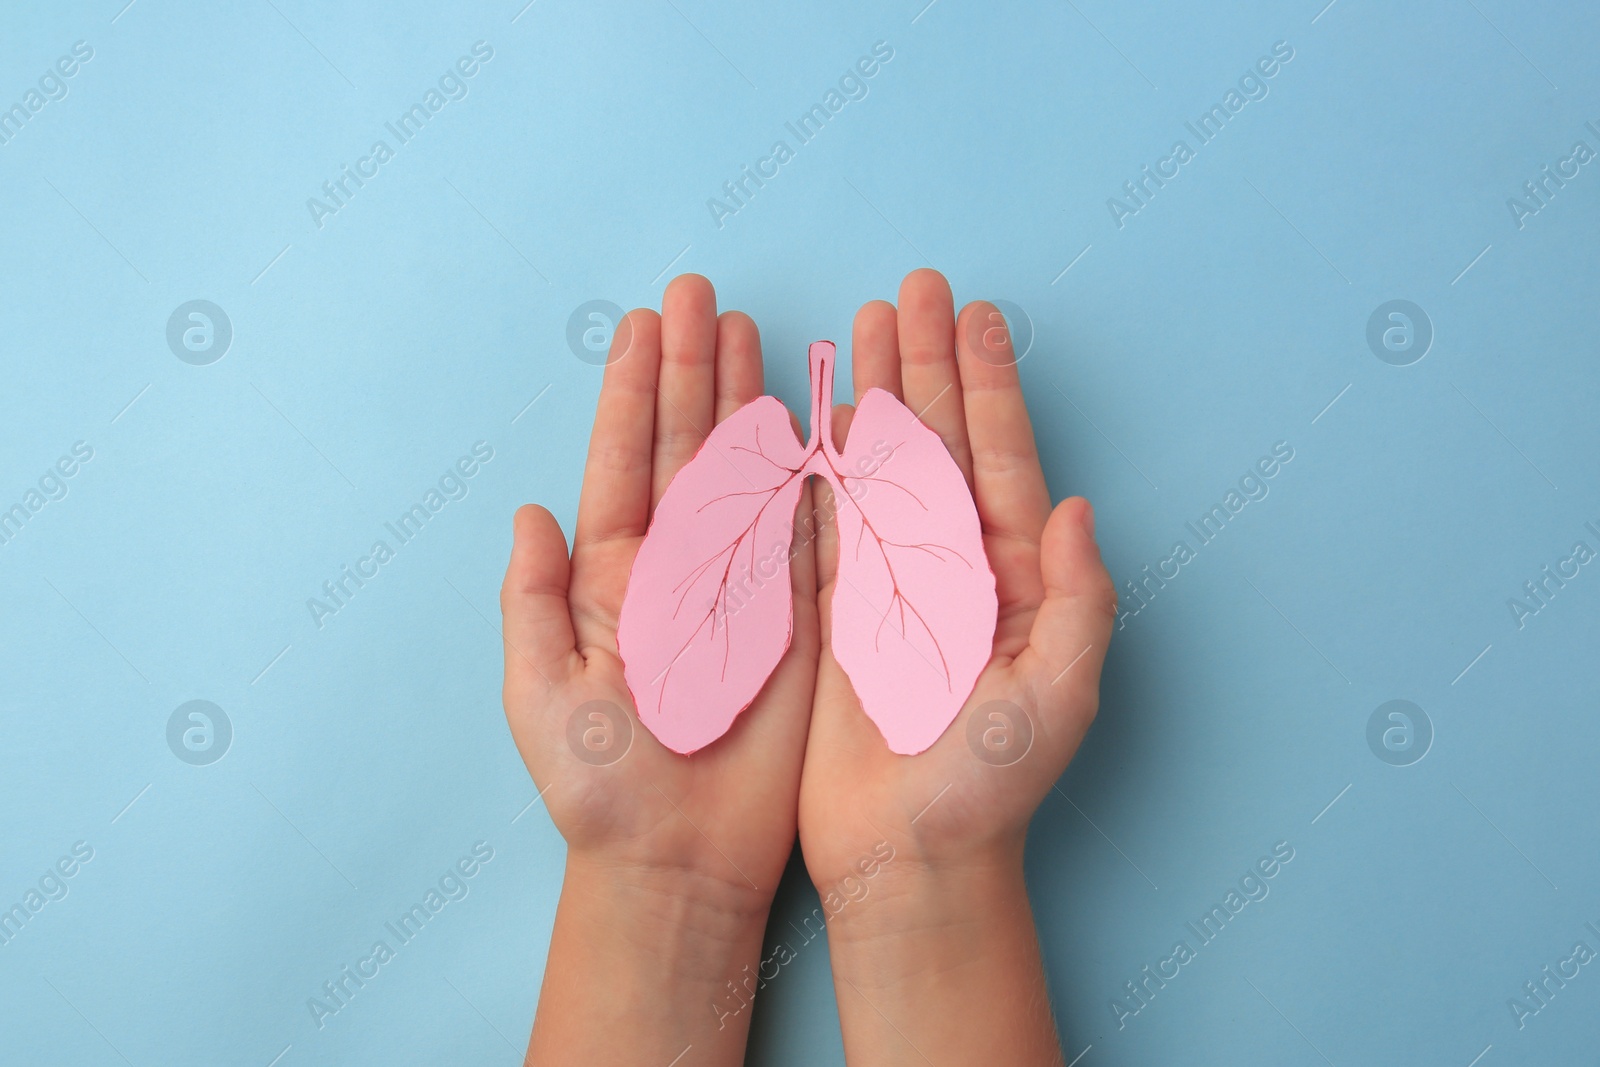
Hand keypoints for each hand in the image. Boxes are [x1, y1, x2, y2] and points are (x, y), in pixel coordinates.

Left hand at [501, 275, 819, 1063]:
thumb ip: (532, 602)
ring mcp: (741, 583)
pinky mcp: (796, 614)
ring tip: (748, 327)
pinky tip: (808, 412)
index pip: (624, 462)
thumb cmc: (603, 789)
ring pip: (745, 469)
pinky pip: (803, 526)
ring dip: (745, 398)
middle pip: (685, 445)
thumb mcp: (542, 696)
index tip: (644, 323)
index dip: (633, 390)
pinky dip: (808, 468)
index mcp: (614, 578)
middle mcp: (678, 565)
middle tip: (700, 292)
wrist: (681, 859)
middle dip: (692, 367)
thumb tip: (530, 511)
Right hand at [798, 269, 1116, 1063]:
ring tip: (864, 323)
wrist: (911, 856)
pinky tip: (821, 411)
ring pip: (885, 464)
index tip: (971, 312)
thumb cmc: (990, 785)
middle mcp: (954, 564)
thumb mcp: (1059, 696)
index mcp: (1010, 574)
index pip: (998, 454)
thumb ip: (1079, 601)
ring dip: (878, 391)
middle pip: (940, 438)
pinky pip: (831, 517)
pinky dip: (826, 460)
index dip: (985, 380)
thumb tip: (1081, 507)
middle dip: (927, 360)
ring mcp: (894, 581)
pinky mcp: (841, 610)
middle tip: (913, 287)